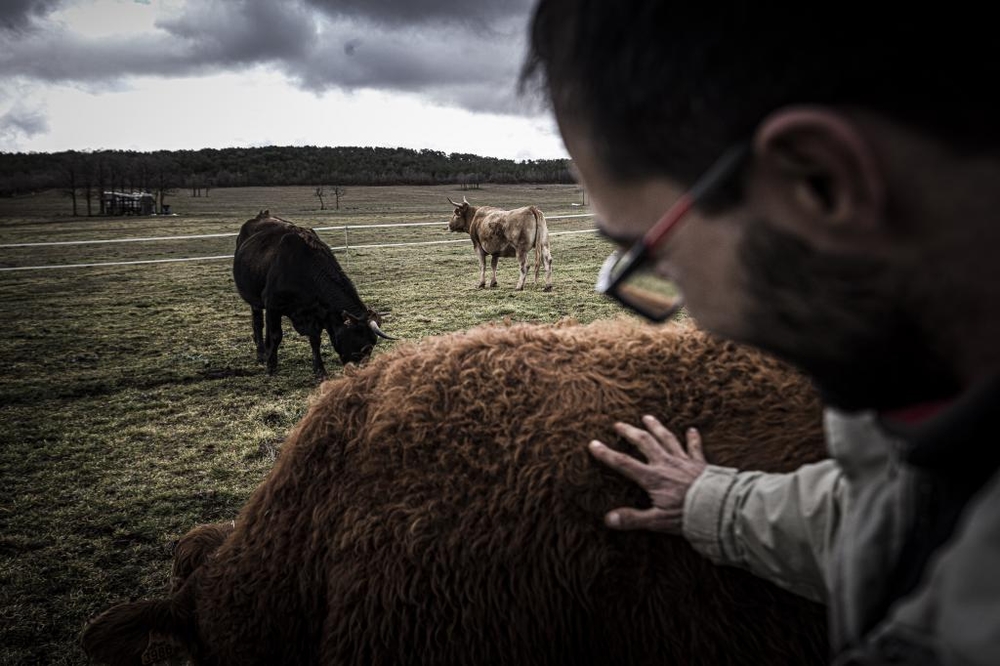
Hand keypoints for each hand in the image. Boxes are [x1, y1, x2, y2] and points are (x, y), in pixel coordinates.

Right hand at [588, 415, 706, 533]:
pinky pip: (695, 447)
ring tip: (647, 417)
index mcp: (653, 478)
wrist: (719, 507)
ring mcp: (684, 461)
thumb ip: (632, 519)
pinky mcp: (700, 463)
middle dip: (629, 432)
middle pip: (644, 443)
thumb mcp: (657, 521)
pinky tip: (692, 430)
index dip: (606, 454)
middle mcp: (666, 464)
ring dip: (655, 427)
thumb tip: (608, 519)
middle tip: (618, 424)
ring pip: (666, 438)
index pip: (624, 463)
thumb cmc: (688, 516)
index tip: (593, 444)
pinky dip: (693, 438)